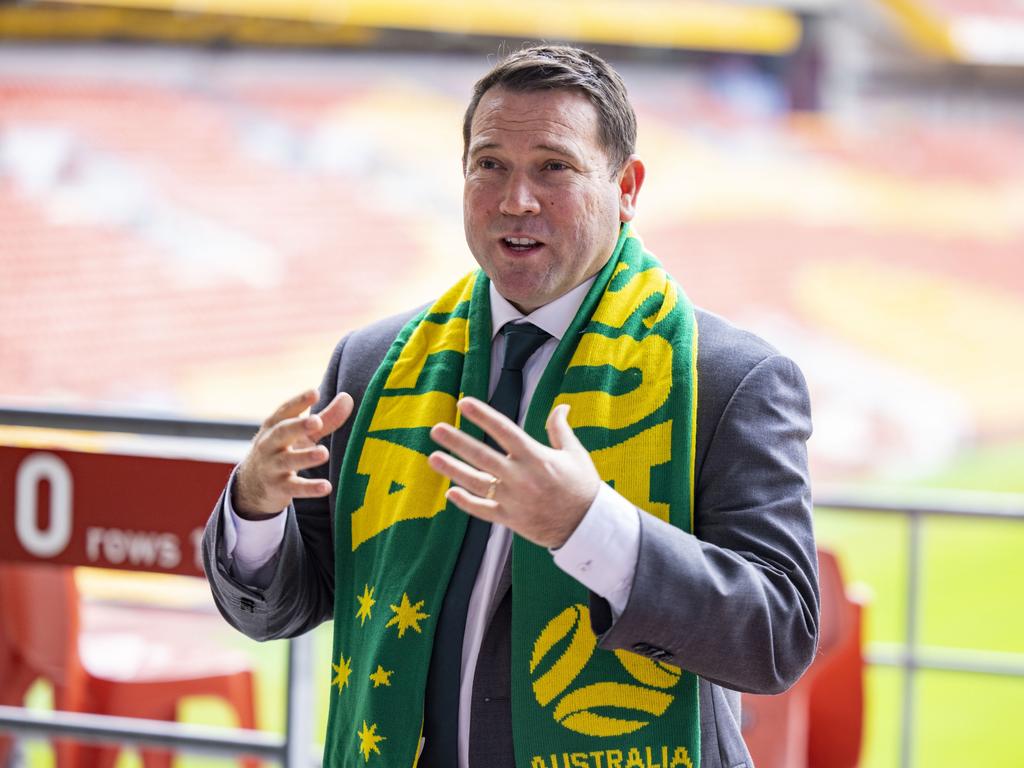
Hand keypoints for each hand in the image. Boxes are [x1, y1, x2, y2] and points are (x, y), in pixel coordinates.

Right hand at [233, 388, 353, 518]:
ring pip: (287, 460)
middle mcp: (270, 443)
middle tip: (316, 422)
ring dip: (305, 456)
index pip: (285, 410)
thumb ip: (325, 418)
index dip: (299, 401)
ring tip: (323, 453)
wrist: (251, 485)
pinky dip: (309, 488)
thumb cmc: (283, 449)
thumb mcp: (302, 434)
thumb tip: (348, 398)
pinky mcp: (278, 488)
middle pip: (282, 432)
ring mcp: (272, 466)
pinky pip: (294, 488)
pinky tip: (326, 487)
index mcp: (275, 425)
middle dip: (298, 426)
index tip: (314, 392)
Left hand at [428, 397, 600, 547]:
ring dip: (453, 470)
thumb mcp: (575, 454)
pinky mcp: (511, 519)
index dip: (483, 416)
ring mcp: (514, 500)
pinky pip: (483, 511)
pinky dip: (466, 503)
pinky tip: (451, 492)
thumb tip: (561, 407)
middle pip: (483, 456)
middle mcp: (521, 478)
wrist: (586, 526)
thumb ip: (560, 430)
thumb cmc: (582, 486)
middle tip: (436, 430)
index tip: (464, 403)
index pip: (504, 431)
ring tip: (434, 458)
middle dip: (458, 442)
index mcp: (536, 457)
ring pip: (477, 483)